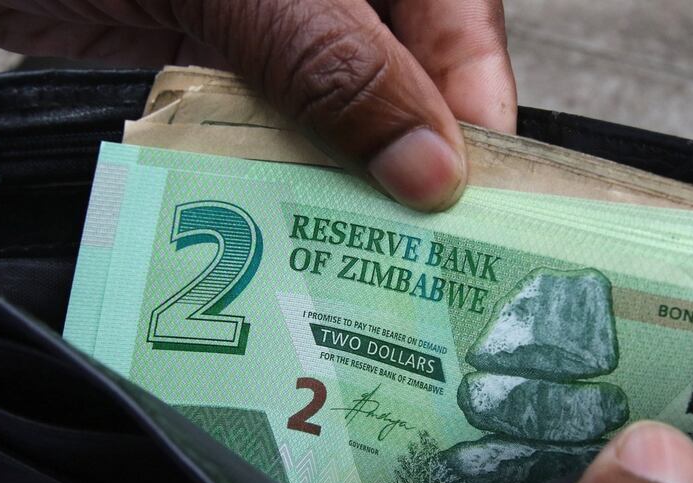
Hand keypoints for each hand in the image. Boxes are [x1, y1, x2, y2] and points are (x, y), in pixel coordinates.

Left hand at [0, 0, 515, 210]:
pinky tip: (291, 216)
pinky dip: (281, 167)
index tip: (478, 192)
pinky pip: (273, 118)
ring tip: (365, 248)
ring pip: (341, 103)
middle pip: (407, 69)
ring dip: (347, 172)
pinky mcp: (215, 49)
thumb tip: (427, 162)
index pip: (459, 16)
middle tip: (428, 243)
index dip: (475, 102)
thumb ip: (335, 60)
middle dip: (417, 154)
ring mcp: (272, 12)